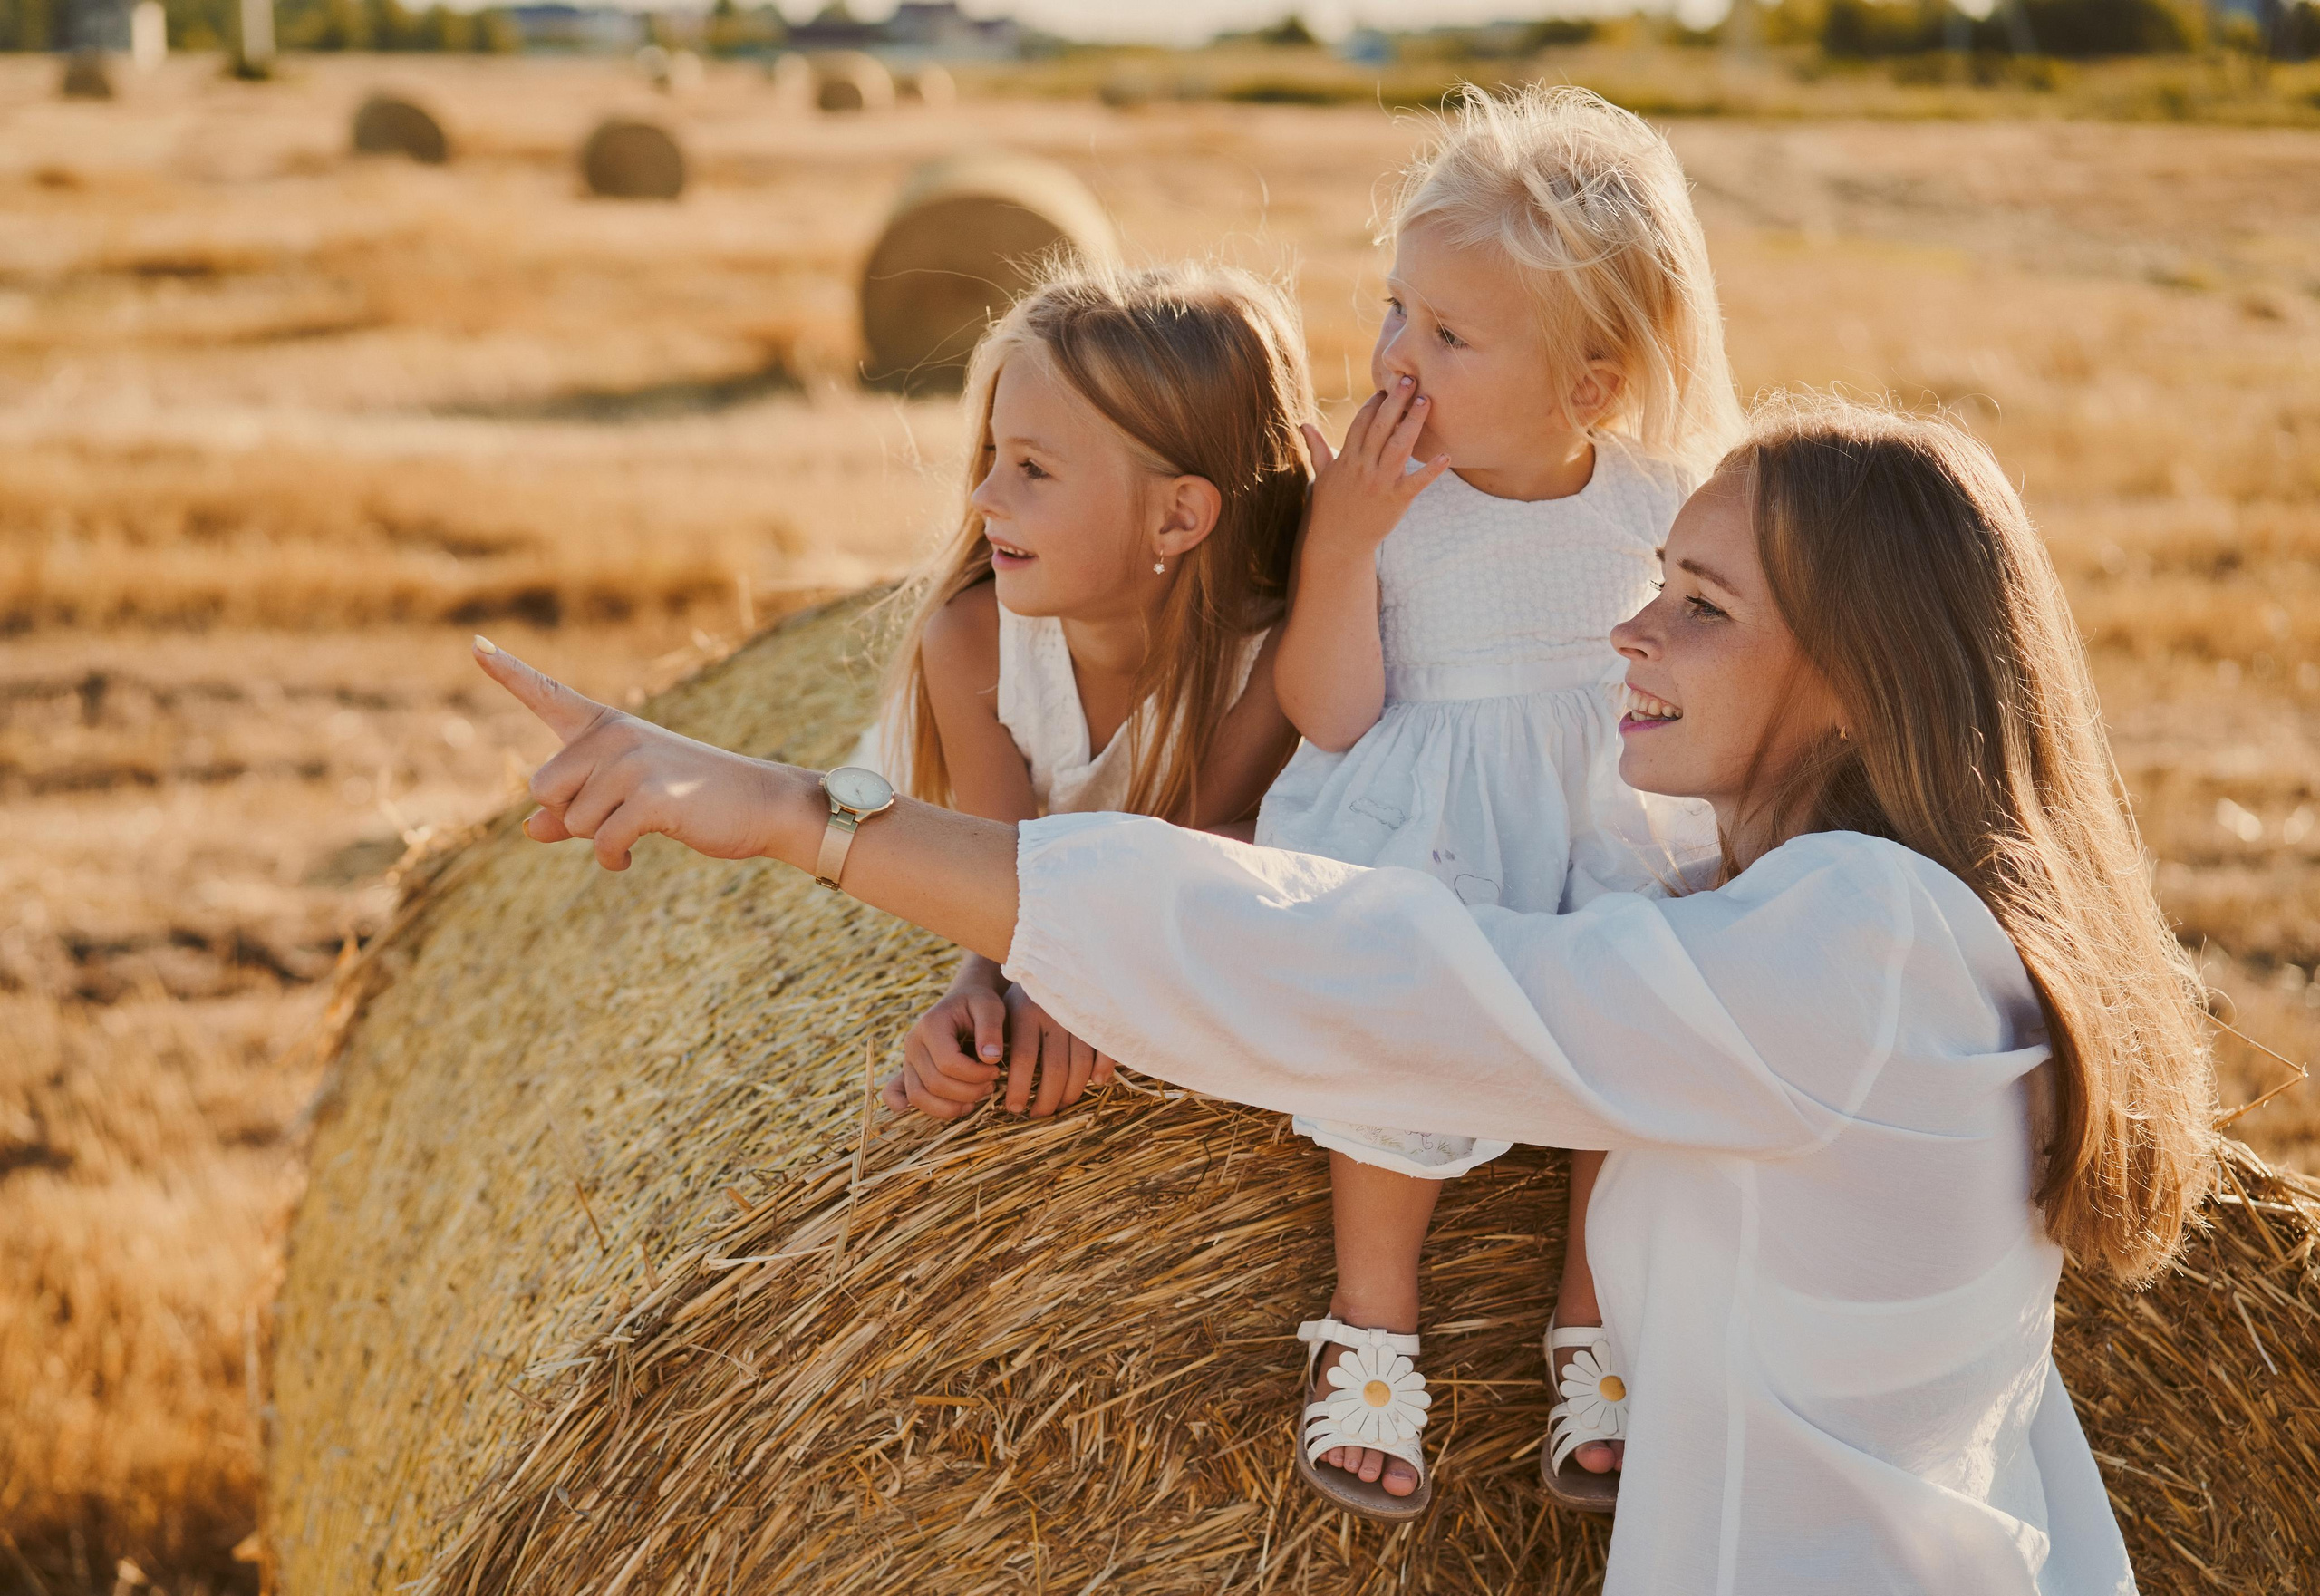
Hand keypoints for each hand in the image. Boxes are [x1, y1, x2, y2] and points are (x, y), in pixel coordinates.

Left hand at [472, 637, 790, 869]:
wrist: (758, 803)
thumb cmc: (691, 799)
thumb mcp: (626, 798)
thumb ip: (574, 810)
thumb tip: (529, 829)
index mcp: (606, 725)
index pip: (548, 694)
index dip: (508, 671)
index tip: (475, 644)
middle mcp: (614, 735)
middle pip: (542, 787)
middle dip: (569, 814)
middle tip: (614, 815)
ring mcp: (633, 763)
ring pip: (571, 820)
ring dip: (598, 839)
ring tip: (636, 828)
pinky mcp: (651, 796)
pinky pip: (601, 842)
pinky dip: (612, 859)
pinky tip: (629, 860)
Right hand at [883, 982, 1006, 1119]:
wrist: (963, 1002)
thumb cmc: (978, 1005)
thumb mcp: (990, 1007)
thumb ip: (991, 1029)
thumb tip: (990, 1058)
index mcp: (931, 1025)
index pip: (948, 1063)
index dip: (975, 1075)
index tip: (996, 1070)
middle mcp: (913, 1043)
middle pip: (934, 1083)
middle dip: (968, 1092)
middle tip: (991, 1085)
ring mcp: (907, 1058)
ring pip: (919, 1096)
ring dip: (949, 1108)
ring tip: (974, 1101)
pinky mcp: (908, 1070)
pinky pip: (896, 1091)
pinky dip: (900, 1103)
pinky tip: (907, 1111)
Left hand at [1000, 984, 1114, 1117]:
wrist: (1048, 959)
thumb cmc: (1019, 996)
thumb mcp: (1003, 1009)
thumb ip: (998, 1040)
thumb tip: (991, 1083)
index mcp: (1025, 1011)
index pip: (1024, 1059)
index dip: (1020, 1088)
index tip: (1014, 1108)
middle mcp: (1054, 1014)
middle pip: (1055, 1068)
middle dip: (1047, 1099)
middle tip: (1038, 1114)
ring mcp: (1079, 1015)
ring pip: (1080, 1065)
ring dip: (1071, 1093)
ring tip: (1060, 1106)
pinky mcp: (1098, 1016)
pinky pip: (1105, 1049)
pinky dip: (1103, 1068)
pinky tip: (1095, 1082)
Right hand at [1300, 377, 1450, 554]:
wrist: (1337, 543)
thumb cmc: (1330, 507)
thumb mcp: (1321, 475)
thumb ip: (1317, 448)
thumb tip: (1303, 425)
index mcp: (1347, 458)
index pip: (1362, 421)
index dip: (1375, 403)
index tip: (1387, 387)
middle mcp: (1363, 466)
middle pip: (1382, 426)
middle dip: (1397, 401)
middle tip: (1411, 379)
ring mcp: (1379, 483)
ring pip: (1400, 446)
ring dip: (1413, 422)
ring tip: (1426, 401)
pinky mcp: (1396, 500)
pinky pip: (1416, 482)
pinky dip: (1431, 470)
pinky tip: (1446, 456)